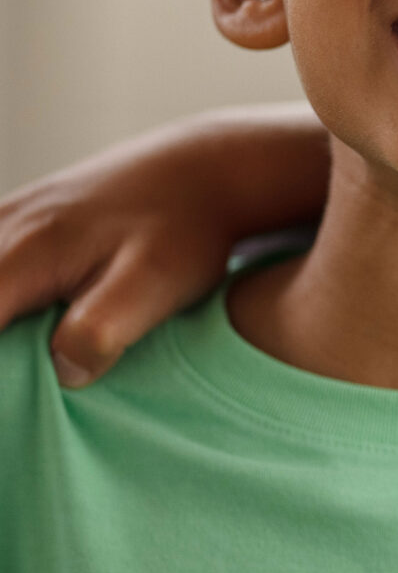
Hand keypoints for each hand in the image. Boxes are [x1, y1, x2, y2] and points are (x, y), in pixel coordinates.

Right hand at [0, 104, 327, 386]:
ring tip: (21, 359)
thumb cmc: (184, 231)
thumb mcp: (156, 284)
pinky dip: (2, 296)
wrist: (203, 171)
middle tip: (18, 391)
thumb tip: (63, 373)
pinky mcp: (14, 224)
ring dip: (0, 324)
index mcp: (23, 255)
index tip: (10, 402)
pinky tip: (24, 322)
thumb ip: (105, 329)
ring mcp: (1, 223)